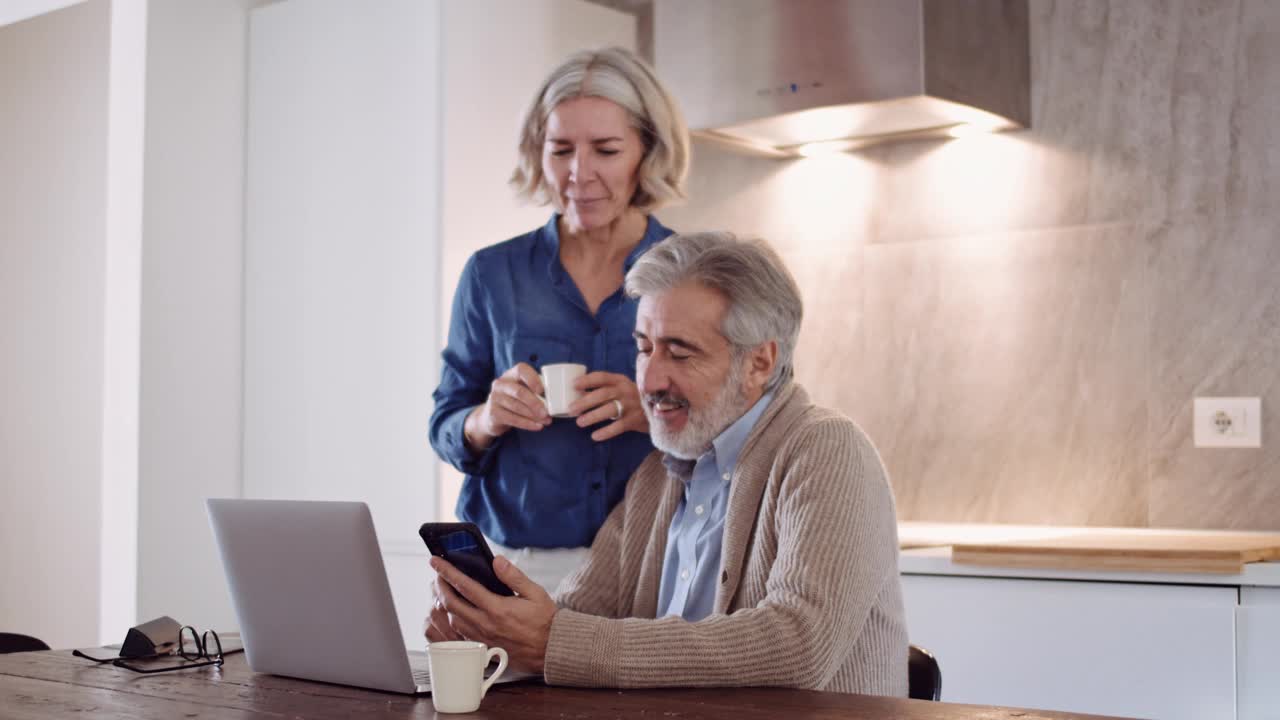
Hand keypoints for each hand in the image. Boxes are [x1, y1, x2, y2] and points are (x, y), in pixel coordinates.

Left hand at [425, 555, 556, 674]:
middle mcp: (486, 624)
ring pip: (453, 620)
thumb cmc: (544, 621)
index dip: (447, 572)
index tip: (436, 562)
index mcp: (498, 609)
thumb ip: (514, 576)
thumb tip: (497, 561)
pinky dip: (453, 621)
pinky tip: (455, 613)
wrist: (550, 649)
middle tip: (437, 576)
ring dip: (444, 605)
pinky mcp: (484, 647)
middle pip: (451, 604)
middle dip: (440, 587)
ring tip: (444, 592)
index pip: (465, 586)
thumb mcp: (535, 593)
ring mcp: (483, 638)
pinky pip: (460, 634)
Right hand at [466, 363, 550, 450]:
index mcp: (510, 375)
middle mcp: (500, 384)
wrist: (491, 417)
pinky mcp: (493, 413)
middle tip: (548, 412)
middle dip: (536, 403)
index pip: (521, 369)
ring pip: (517, 407)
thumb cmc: (514, 401)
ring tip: (546, 421)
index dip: (533, 378)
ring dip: (534, 415)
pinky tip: (537, 426)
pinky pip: (513, 419)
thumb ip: (534, 390)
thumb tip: (557, 397)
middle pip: (519, 391)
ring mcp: (495, 398)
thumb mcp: (521, 391)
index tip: (543, 390)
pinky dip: (527, 424)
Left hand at [568, 371, 648, 441]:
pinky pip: (618, 426)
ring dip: (593, 416)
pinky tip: (595, 436)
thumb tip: (579, 396)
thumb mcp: (622, 389)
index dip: (587, 380)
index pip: (602, 377)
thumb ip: (606, 390)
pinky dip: (606, 432)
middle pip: (603, 394)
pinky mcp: (635, 419)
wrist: (659, 409)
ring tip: (580, 422)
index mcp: (620, 380)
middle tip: (571, 410)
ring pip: (610, 409)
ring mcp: (632, 405)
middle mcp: (626, 390)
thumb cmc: (632, 399)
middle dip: (585, 402)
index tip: (573, 385)